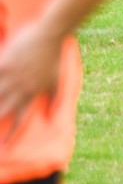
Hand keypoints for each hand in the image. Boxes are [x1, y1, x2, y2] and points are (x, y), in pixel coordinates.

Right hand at [0, 22, 63, 141]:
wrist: (51, 35)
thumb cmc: (53, 58)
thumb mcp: (56, 81)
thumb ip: (52, 101)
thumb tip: (49, 119)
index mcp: (32, 94)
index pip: (20, 120)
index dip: (12, 135)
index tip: (5, 148)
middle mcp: (20, 89)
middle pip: (2, 111)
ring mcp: (11, 76)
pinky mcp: (4, 63)